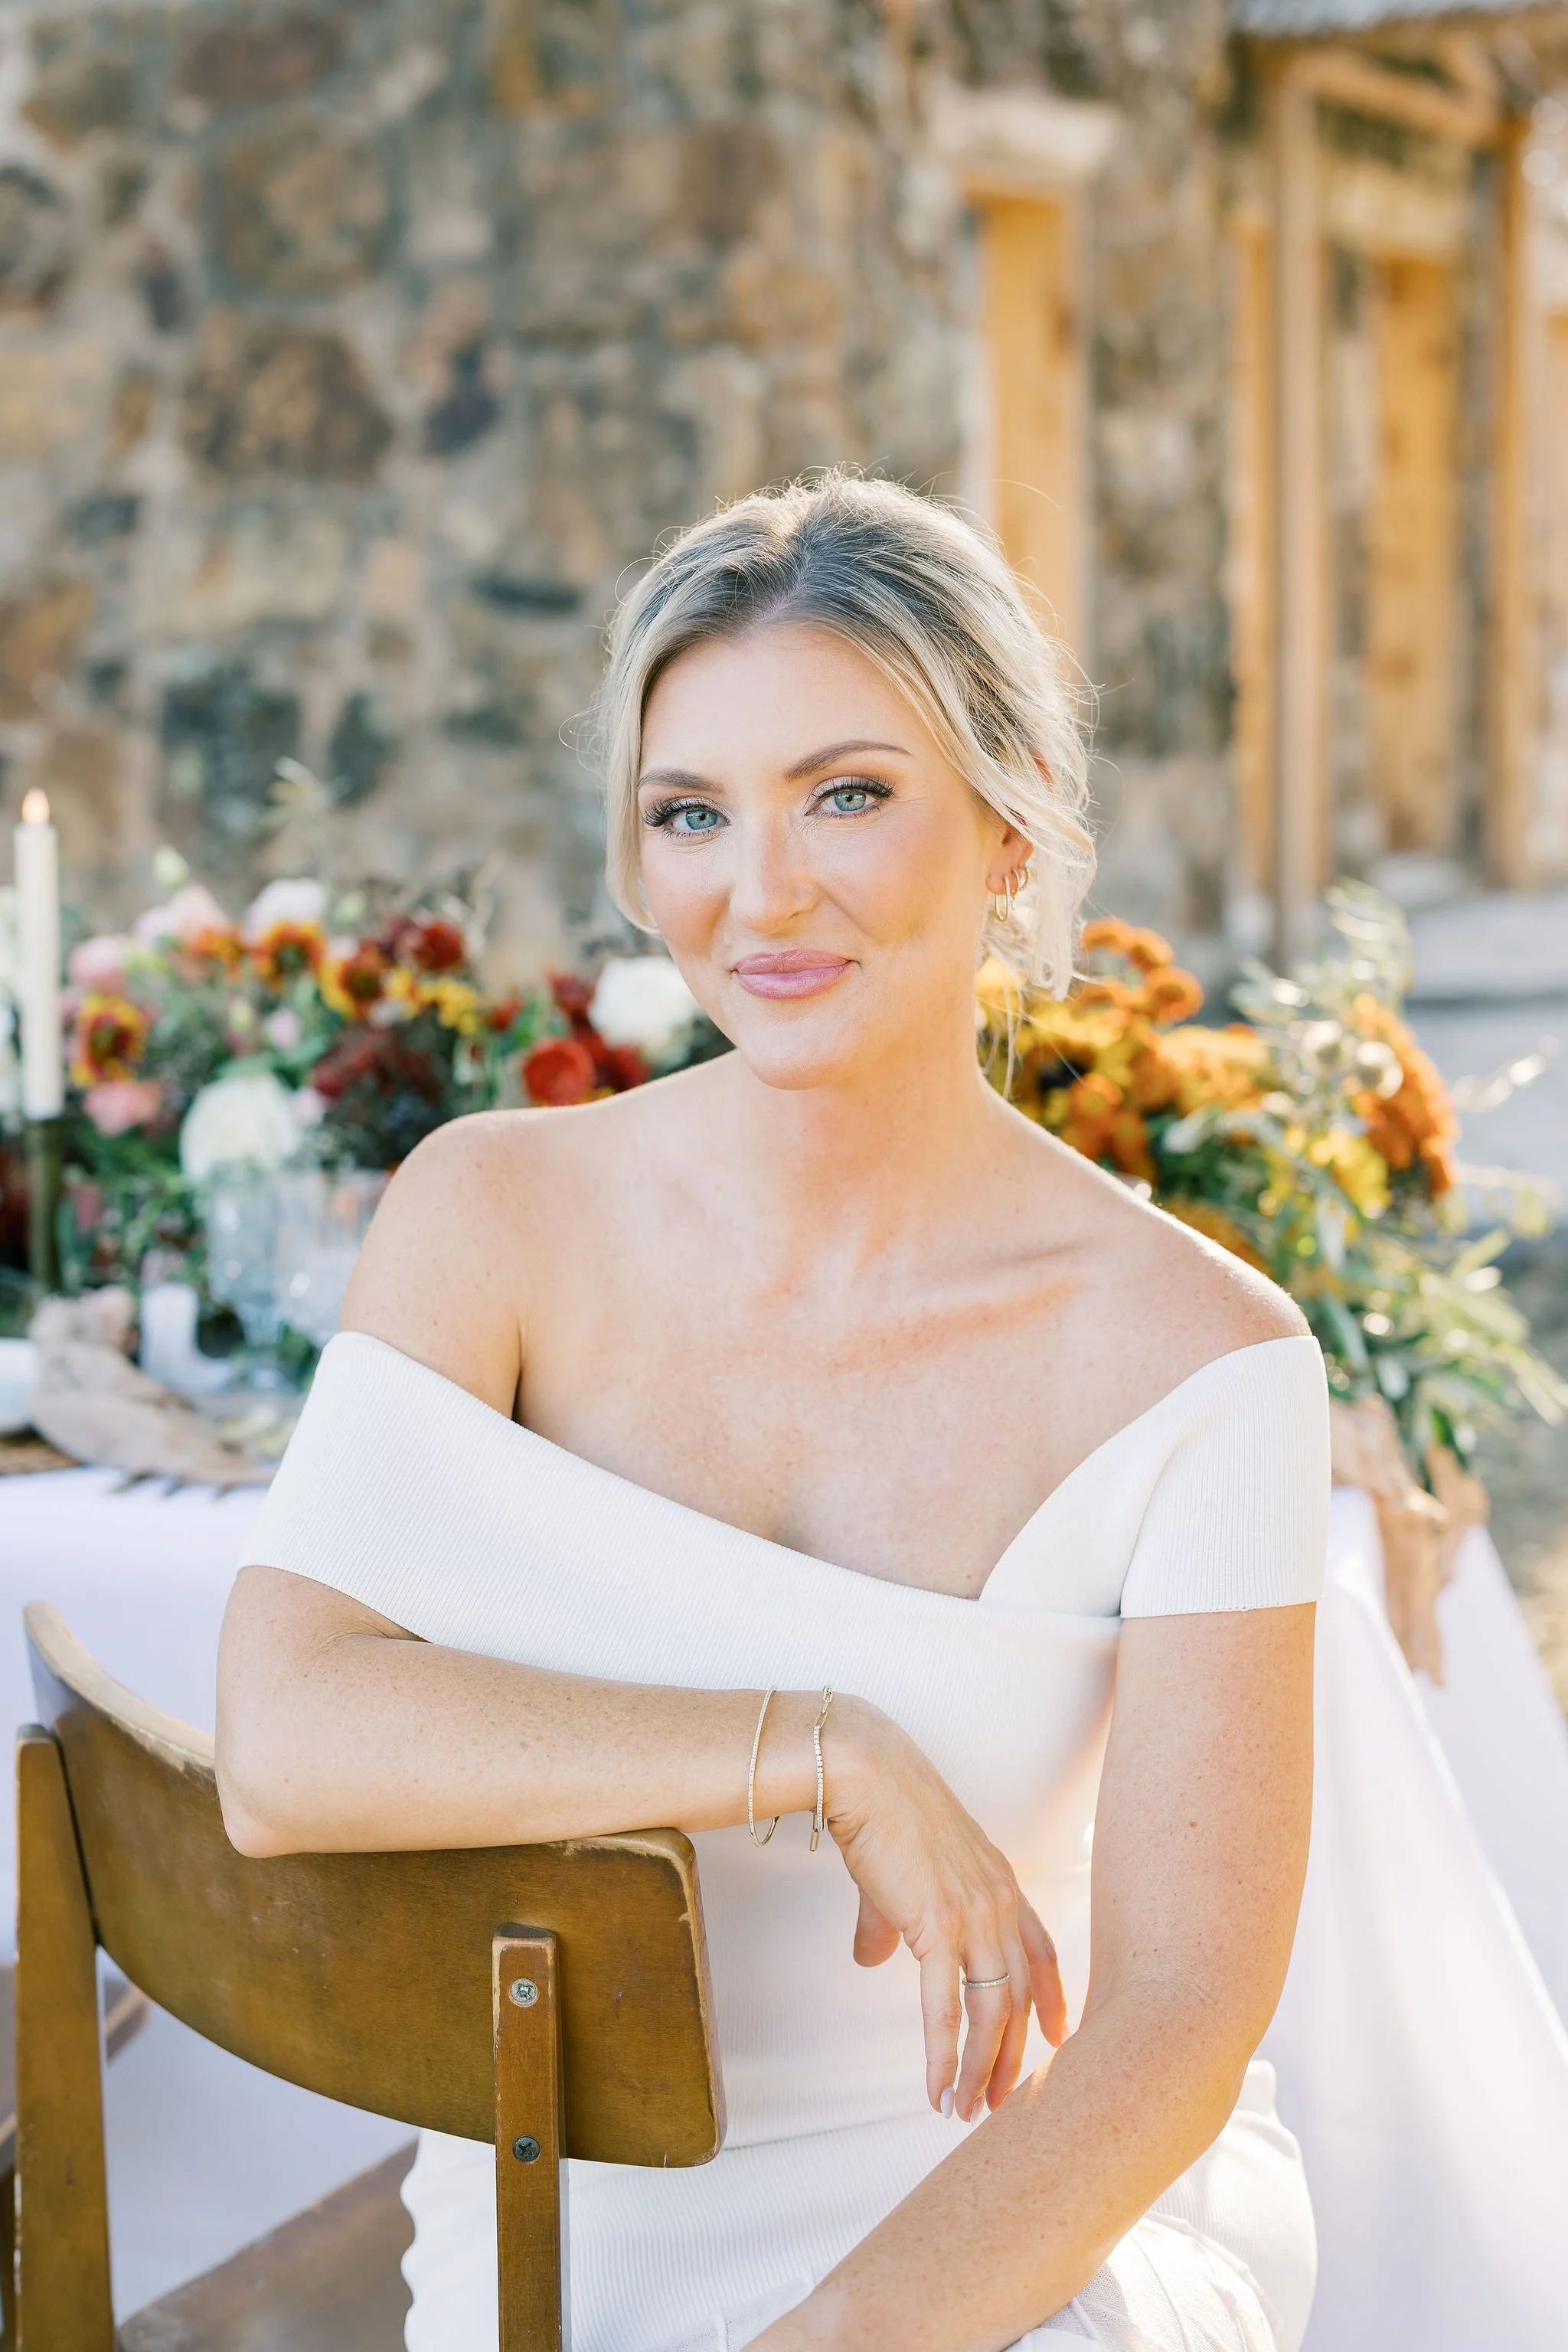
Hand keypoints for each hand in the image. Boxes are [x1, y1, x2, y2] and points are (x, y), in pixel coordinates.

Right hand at [821, 1697, 1066, 2121]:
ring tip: (967, 2108)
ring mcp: (972, 1915)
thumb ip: (895, 1920)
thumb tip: (873, 1958)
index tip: (1057, 2036)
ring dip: (981, 2069)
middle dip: (1012, 2054)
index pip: (1040, 1949)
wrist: (864, 1772)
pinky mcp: (937, 1927)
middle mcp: (999, 1902)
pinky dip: (946, 2057)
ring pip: (991, 2012)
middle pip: (1020, 1996)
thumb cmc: (881, 1808)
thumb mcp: (904, 1870)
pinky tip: (939, 2090)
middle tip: (1002, 2099)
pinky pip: (947, 2009)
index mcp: (1000, 1881)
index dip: (1052, 1997)